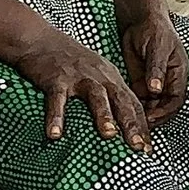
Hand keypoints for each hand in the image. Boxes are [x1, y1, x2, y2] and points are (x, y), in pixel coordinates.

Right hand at [13, 34, 149, 149]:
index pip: (132, 103)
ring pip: (96, 96)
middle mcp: (99, 77)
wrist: (40, 40)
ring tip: (109, 135)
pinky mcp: (56, 79)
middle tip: (139, 147)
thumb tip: (117, 125)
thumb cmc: (69, 61)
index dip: (142, 125)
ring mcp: (78, 77)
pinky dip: (56, 117)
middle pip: (121, 100)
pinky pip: (57, 99)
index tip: (148, 148)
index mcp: (111, 78)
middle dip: (132, 124)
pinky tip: (54, 134)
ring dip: (104, 116)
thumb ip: (107, 95)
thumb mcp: (96, 74)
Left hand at [120, 17, 188, 125]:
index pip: (176, 100)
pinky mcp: (141, 82)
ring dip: (143, 115)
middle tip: (138, 126)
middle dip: (154, 118)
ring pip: (152, 106)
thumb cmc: (154, 30)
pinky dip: (133, 107)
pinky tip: (122, 112)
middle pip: (165, 107)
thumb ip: (156, 69)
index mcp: (178, 73)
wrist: (139, 20)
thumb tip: (157, 90)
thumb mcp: (157, 48)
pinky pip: (139, 99)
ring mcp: (154, 83)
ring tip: (129, 122)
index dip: (165, 112)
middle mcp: (167, 81)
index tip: (150, 118)